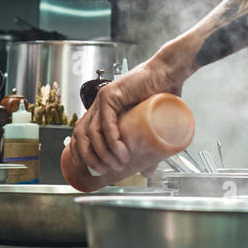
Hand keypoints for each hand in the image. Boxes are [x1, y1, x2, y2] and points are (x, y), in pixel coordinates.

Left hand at [69, 54, 185, 177]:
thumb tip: (147, 172)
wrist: (169, 74)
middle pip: (81, 135)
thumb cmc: (162, 96)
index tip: (87, 168)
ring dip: (102, 152)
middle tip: (102, 171)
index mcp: (103, 111)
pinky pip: (106, 122)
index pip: (80, 133)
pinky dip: (112, 140)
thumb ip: (148, 150)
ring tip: (118, 164)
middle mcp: (99, 105)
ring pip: (91, 131)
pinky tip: (121, 151)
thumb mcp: (151, 128)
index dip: (79, 152)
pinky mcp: (111, 94)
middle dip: (88, 157)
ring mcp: (103, 99)